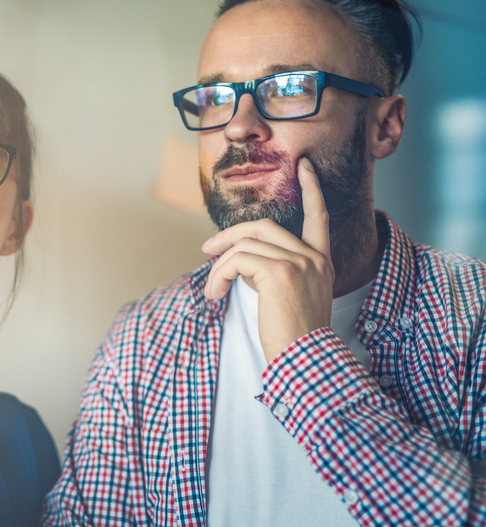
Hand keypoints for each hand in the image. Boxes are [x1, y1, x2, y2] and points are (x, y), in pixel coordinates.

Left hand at [201, 157, 334, 363]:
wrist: (304, 360)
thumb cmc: (292, 337)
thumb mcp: (290, 297)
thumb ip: (274, 271)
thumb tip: (240, 259)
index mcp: (321, 262)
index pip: (318, 217)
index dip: (311, 190)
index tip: (304, 167)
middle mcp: (314, 258)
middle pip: (264, 226)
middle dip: (230, 235)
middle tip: (206, 250)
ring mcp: (299, 262)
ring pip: (245, 245)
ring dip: (219, 266)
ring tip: (212, 290)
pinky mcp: (280, 272)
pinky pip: (237, 260)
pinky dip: (218, 274)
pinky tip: (215, 294)